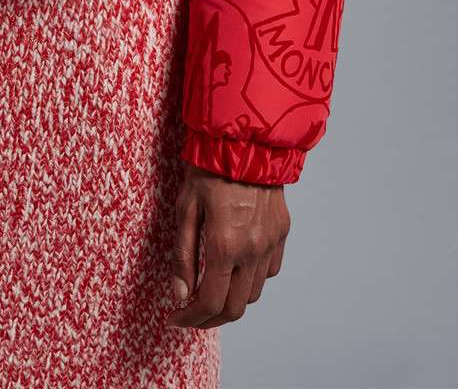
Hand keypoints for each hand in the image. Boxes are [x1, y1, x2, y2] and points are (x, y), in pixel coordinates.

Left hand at [167, 162, 290, 328]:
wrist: (246, 138)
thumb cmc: (208, 168)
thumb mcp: (185, 208)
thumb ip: (183, 256)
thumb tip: (181, 294)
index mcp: (224, 245)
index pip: (209, 303)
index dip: (190, 319)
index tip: (175, 318)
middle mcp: (252, 250)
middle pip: (235, 309)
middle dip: (210, 319)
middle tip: (191, 314)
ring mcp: (270, 243)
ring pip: (253, 293)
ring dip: (231, 299)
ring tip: (211, 289)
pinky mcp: (281, 232)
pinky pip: (269, 270)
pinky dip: (250, 278)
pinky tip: (235, 266)